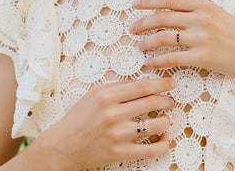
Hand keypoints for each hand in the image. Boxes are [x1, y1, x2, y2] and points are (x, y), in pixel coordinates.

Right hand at [43, 78, 175, 169]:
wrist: (63, 146)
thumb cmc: (79, 116)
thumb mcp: (94, 93)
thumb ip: (119, 86)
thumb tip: (144, 81)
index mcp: (107, 97)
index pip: (142, 86)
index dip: (161, 83)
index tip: (170, 82)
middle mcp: (114, 115)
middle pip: (151, 102)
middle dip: (167, 99)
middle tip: (170, 99)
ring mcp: (119, 136)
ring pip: (155, 125)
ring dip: (167, 119)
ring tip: (165, 117)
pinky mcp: (121, 154)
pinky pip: (151, 150)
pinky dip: (163, 143)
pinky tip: (164, 137)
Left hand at [130, 0, 234, 81]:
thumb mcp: (219, 14)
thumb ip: (197, 11)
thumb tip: (171, 11)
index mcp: (204, 5)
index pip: (169, 0)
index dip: (149, 1)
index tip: (135, 4)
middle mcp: (201, 18)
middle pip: (162, 17)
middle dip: (142, 23)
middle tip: (131, 28)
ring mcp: (202, 38)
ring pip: (164, 37)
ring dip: (147, 42)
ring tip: (139, 47)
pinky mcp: (204, 57)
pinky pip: (172, 58)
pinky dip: (157, 60)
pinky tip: (150, 63)